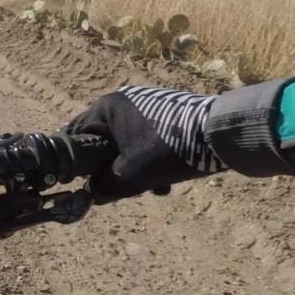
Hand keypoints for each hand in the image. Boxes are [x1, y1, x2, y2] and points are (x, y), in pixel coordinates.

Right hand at [64, 86, 226, 201]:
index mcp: (106, 108)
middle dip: (109, 169)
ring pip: (126, 144)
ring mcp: (148, 105)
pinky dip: (150, 161)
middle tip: (116, 189)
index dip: (73, 162)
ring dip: (132, 169)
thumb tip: (94, 194)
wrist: (221, 134)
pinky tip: (165, 182)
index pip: (74, 135)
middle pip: (102, 142)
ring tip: (149, 189)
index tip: (76, 183)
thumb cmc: (168, 151)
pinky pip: (146, 141)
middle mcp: (124, 101)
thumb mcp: (129, 176)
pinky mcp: (167, 114)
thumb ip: (103, 186)